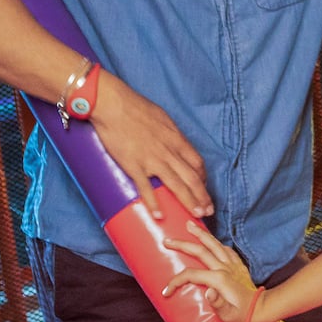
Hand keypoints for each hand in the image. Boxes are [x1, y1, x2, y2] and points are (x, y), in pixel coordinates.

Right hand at [93, 73, 210, 219]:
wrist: (113, 104)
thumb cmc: (135, 107)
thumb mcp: (161, 118)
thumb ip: (169, 133)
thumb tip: (173, 142)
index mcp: (175, 139)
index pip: (197, 162)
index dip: (203, 178)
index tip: (203, 188)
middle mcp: (168, 151)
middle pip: (192, 178)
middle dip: (202, 196)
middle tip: (208, 210)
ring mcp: (152, 160)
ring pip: (177, 185)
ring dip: (189, 202)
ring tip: (196, 216)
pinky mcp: (135, 165)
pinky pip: (147, 188)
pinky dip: (154, 203)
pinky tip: (159, 216)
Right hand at [162, 221, 268, 321]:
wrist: (262, 311)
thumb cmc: (242, 316)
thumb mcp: (229, 315)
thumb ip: (218, 304)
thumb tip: (209, 292)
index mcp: (218, 279)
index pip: (190, 274)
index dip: (175, 282)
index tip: (166, 292)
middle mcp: (224, 268)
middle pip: (199, 251)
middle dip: (182, 244)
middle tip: (167, 240)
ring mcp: (232, 266)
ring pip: (214, 244)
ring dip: (200, 234)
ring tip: (190, 225)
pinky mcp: (239, 267)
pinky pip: (227, 250)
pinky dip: (217, 243)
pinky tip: (214, 241)